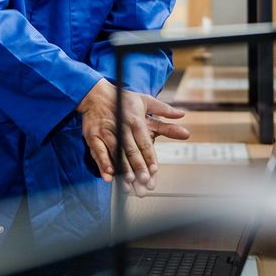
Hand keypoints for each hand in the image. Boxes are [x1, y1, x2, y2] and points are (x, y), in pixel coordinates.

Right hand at [77, 78, 190, 196]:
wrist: (96, 94)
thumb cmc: (124, 99)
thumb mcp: (145, 101)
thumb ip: (164, 110)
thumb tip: (182, 114)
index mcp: (136, 120)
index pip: (144, 142)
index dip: (149, 157)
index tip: (154, 170)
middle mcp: (122, 126)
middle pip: (131, 150)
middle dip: (138, 166)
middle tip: (144, 180)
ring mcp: (106, 132)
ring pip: (116, 152)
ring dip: (122, 168)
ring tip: (129, 181)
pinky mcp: (92, 136)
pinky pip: (98, 152)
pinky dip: (103, 164)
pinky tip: (109, 175)